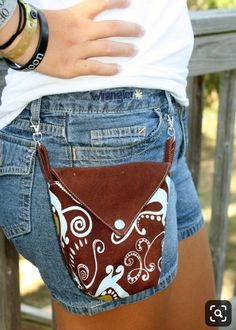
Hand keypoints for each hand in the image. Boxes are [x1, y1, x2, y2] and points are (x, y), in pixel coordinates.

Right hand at [17, 0, 143, 77]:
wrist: (23, 42)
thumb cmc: (38, 27)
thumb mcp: (58, 15)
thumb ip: (74, 19)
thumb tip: (87, 22)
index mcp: (77, 16)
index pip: (101, 4)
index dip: (117, 2)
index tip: (129, 2)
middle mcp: (82, 32)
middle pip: (111, 28)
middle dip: (129, 29)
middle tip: (141, 32)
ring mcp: (79, 50)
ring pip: (107, 48)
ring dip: (123, 49)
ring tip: (135, 50)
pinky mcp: (73, 66)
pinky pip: (95, 68)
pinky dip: (108, 69)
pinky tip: (119, 69)